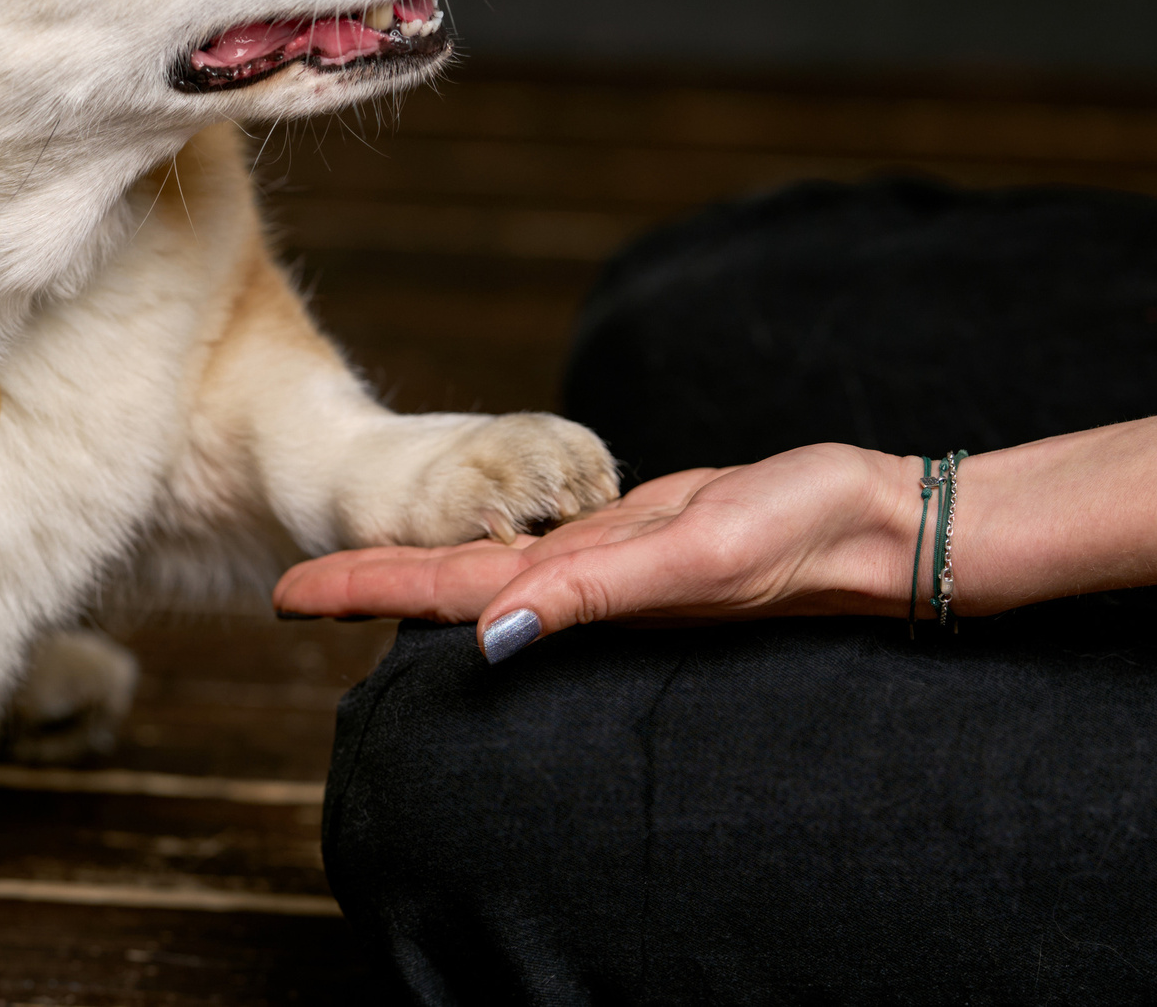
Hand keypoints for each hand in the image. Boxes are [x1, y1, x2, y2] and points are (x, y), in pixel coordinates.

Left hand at [272, 443, 919, 660]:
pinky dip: (499, 545)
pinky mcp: (639, 534)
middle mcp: (581, 582)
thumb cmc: (796, 533)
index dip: (363, 591)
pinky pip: (550, 546)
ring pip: (494, 563)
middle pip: (453, 580)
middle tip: (288, 591)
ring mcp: (608, 560)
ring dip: (425, 569)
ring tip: (357, 569)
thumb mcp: (692, 555)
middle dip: (371, 585)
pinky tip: (480, 543)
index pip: (446, 592)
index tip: (283, 599)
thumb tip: (490, 636)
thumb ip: (594, 594)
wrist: (873, 521)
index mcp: (579, 589)